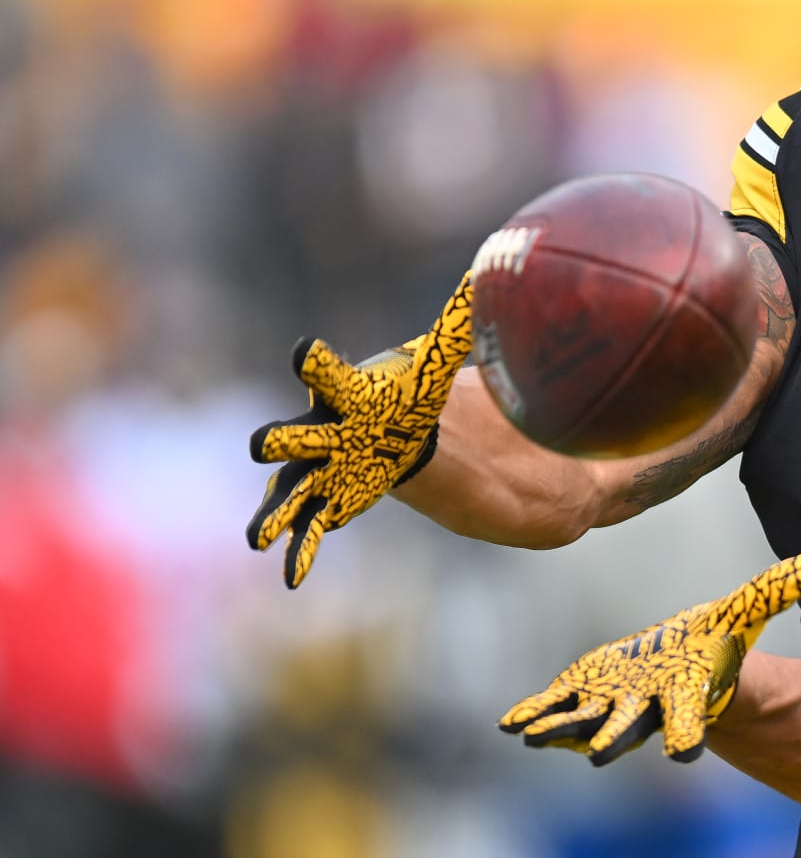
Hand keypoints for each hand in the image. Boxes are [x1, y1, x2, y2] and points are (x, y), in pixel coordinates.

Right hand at [248, 274, 473, 588]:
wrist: (398, 429)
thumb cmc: (410, 393)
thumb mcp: (437, 365)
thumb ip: (456, 328)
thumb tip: (486, 280)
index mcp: (349, 395)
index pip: (332, 375)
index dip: (319, 364)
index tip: (307, 351)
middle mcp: (326, 430)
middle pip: (300, 434)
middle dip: (282, 440)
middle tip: (261, 444)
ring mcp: (323, 468)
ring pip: (293, 488)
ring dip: (275, 510)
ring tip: (257, 536)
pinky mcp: (331, 499)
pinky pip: (312, 527)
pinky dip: (300, 550)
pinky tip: (290, 578)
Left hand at [499, 550, 800, 764]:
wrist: (683, 663)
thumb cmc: (714, 643)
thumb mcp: (743, 611)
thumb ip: (774, 589)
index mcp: (687, 693)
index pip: (691, 721)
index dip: (688, 736)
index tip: (684, 755)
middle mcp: (647, 707)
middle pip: (631, 726)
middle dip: (613, 738)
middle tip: (597, 754)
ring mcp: (613, 703)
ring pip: (584, 720)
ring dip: (559, 728)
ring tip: (531, 736)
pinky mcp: (587, 693)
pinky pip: (558, 705)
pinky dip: (536, 713)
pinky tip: (510, 724)